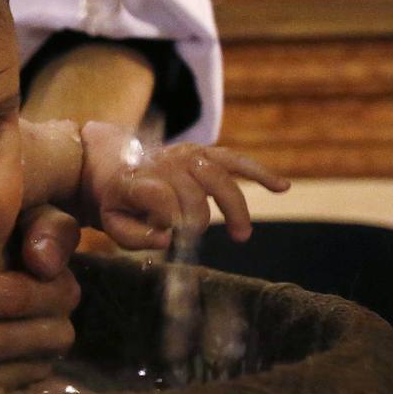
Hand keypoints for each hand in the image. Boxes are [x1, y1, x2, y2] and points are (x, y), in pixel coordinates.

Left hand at [80, 121, 289, 248]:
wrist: (111, 164)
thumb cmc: (117, 201)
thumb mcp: (111, 222)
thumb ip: (133, 236)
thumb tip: (167, 240)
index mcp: (138, 179)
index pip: (161, 196)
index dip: (169, 218)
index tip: (171, 236)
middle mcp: (163, 163)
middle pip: (194, 189)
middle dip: (198, 219)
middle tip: (196, 239)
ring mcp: (185, 155)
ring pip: (219, 175)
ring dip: (235, 205)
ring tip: (241, 234)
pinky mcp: (202, 153)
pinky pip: (234, 160)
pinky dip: (258, 171)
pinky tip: (281, 187)